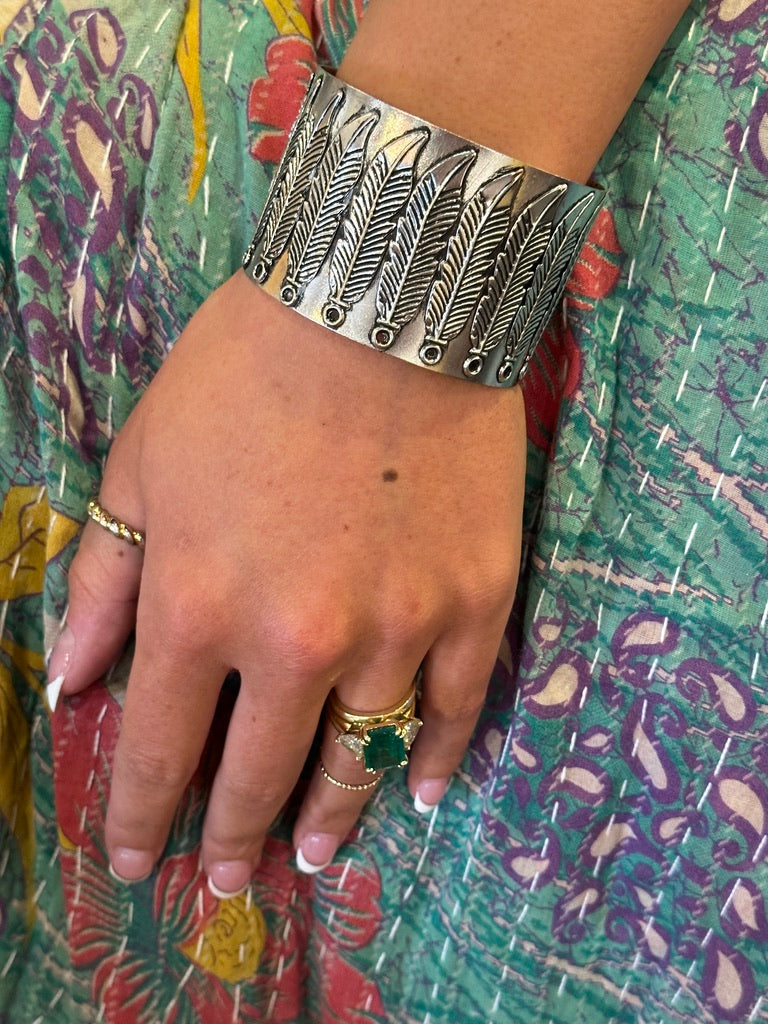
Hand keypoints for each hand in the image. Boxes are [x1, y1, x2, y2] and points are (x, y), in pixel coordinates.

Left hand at [49, 270, 525, 892]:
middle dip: (234, 838)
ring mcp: (399, 629)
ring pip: (360, 757)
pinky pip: (456, 709)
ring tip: (313, 853)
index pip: (162, 747)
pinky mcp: (475, 602)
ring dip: (331, 816)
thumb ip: (103, 582)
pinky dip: (433, 759)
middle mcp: (299, 641)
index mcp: (202, 607)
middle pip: (260, 773)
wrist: (380, 303)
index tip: (136, 859)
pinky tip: (416, 791)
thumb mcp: (143, 464)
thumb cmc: (245, 374)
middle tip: (230, 881)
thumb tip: (73, 679)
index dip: (142, 815)